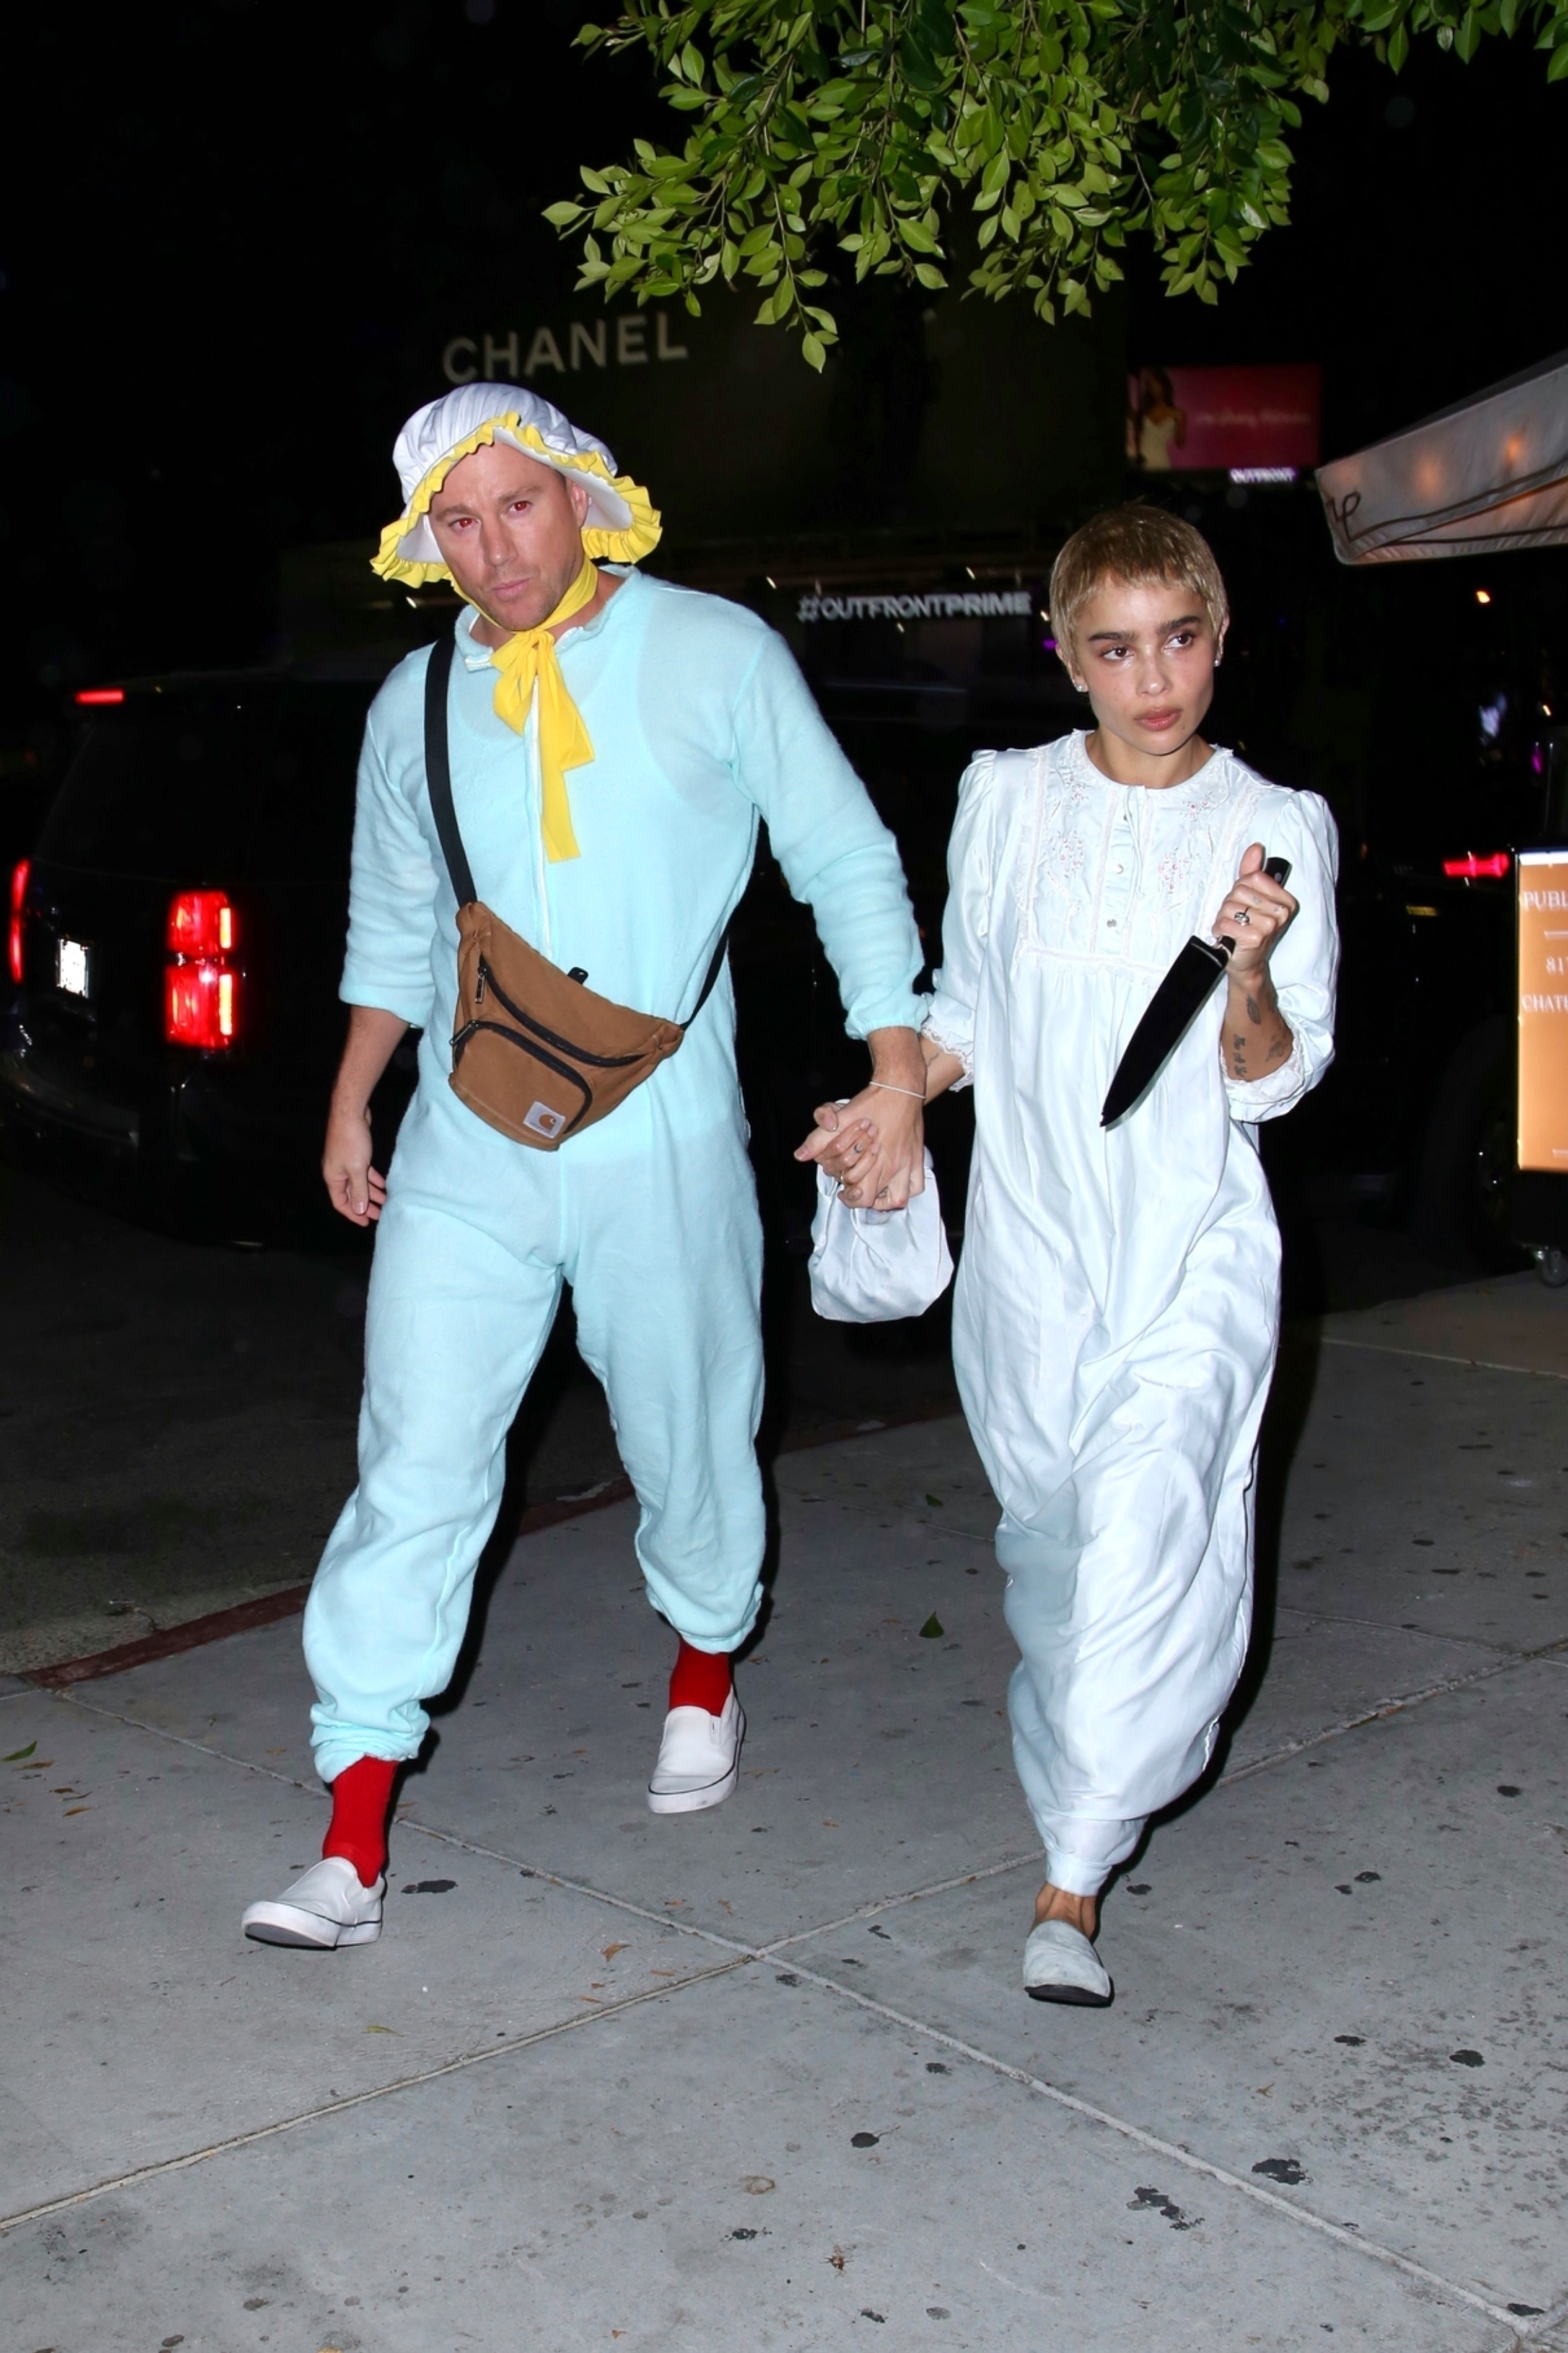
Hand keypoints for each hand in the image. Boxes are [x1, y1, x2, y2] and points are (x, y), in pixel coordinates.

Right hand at [323, 1098, 386, 1225]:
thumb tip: (359, 1210)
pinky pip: (363, 1171)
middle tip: (379, 1214)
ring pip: (359, 1182)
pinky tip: (383, 1183)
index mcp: (333, 1178)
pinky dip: (372, 1178)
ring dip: (371, 1192)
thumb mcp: (357, 1170)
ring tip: (385, 1201)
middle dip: (365, 1204)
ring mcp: (345, 1162)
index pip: (341, 1203)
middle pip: (351, 1194)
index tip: (366, 1222)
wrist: (350, 1113)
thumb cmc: (350, 1141)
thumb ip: (359, 1190)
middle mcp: (337, 1172)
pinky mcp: (354, 1153)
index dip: (353, 1214)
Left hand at [794, 1085, 925, 1209]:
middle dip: (864, 1199)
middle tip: (855, 1192)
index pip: (860, 1196)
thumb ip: (819, 1139)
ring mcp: (908, 1164)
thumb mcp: (841, 1118)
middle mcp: (893, 1167)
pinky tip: (897, 1182)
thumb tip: (800, 1155)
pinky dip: (908, 1188)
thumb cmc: (873, 1102)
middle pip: (877, 1200)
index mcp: (874, 1161)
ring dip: (887, 1199)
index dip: (848, 1198)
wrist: (901, 1087)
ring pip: (900, 1198)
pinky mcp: (918, 1158)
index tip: (843, 1192)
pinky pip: (916, 1184)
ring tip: (877, 1191)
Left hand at [1212, 842, 1296, 978]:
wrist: (1248, 961)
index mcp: (1286, 900)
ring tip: (1233, 927)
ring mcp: (1270, 925)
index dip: (1240, 888)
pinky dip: (1220, 929)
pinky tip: (1228, 936)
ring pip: (1230, 907)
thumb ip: (1253, 871)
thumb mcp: (1252, 896)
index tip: (1245, 903)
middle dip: (1230, 904)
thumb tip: (1256, 848)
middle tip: (1238, 918)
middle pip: (1239, 891)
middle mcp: (1282, 912)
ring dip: (1224, 917)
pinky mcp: (1255, 938)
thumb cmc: (1249, 927)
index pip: (1253, 877)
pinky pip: (1225, 923)